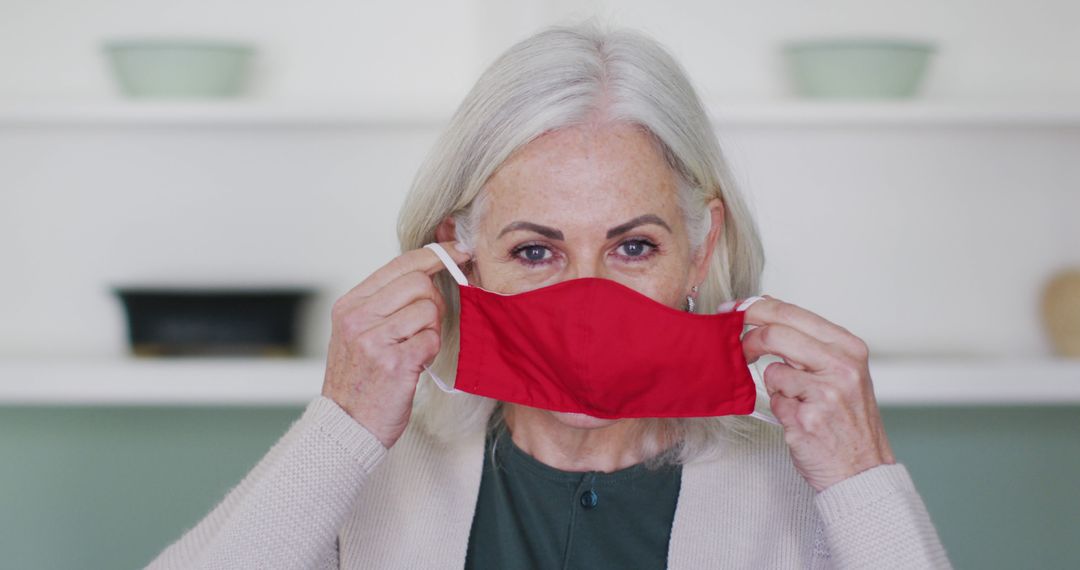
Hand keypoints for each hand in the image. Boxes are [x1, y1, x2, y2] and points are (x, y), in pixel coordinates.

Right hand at [321, 240, 472, 448]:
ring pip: (429, 309)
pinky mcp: (395, 363)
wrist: (347, 425)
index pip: (400, 264)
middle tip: (425, 325)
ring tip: (413, 348)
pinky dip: (430, 351)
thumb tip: (429, 272)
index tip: (458, 253)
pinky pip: (432, 339)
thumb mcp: (359, 333)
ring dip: (431, 329)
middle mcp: (358, 319)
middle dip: (434, 301)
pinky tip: (414, 363)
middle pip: (419, 283)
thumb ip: (386, 302)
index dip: (435, 256)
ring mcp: (374, 341)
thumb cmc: (360, 380)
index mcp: (350, 305)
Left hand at [740, 295, 895, 491]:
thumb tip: (764, 308)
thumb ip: (807, 341)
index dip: (754, 309)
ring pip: (772, 371)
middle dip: (748, 340)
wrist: (864, 470)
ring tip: (798, 402)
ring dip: (776, 387)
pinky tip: (802, 421)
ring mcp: (826, 391)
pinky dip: (781, 410)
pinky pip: (775, 402)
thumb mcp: (841, 371)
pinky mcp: (808, 418)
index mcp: (849, 347)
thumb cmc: (848, 420)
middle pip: (775, 333)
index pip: (791, 312)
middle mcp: (841, 365)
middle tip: (740, 350)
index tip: (733, 311)